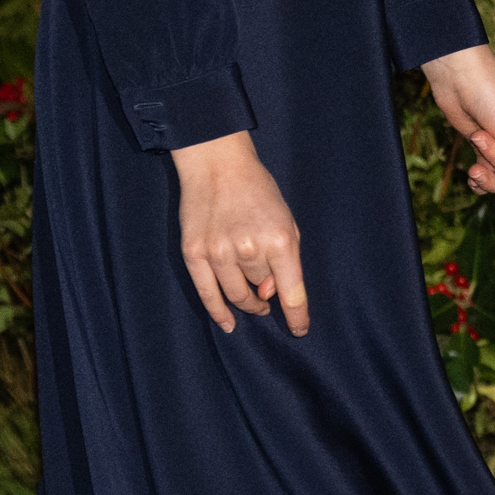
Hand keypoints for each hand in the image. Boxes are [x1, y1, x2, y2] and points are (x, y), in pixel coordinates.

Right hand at [171, 130, 308, 334]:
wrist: (217, 165)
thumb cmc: (258, 191)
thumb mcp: (285, 220)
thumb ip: (285, 258)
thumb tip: (270, 292)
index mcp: (279, 240)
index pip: (292, 292)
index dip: (297, 316)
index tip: (300, 330)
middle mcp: (248, 249)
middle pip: (262, 288)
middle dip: (267, 288)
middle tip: (267, 284)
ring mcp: (218, 253)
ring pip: (236, 294)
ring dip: (247, 302)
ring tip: (254, 301)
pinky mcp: (194, 254)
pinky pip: (207, 294)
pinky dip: (218, 312)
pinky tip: (228, 323)